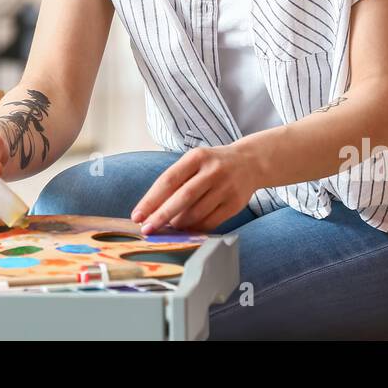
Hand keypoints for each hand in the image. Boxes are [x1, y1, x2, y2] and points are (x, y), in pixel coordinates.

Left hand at [129, 144, 256, 233]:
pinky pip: (211, 222)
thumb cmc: (212, 164)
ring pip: (197, 213)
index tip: (137, 216)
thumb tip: (152, 210)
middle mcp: (212, 170)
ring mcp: (226, 187)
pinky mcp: (235, 203)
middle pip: (183, 197)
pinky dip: (195, 228)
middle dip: (162, 216)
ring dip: (178, 224)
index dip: (151, 200)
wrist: (249, 162)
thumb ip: (176, 180)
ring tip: (167, 229)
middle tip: (147, 230)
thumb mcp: (194, 161)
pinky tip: (186, 231)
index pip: (168, 180)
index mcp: (196, 157)